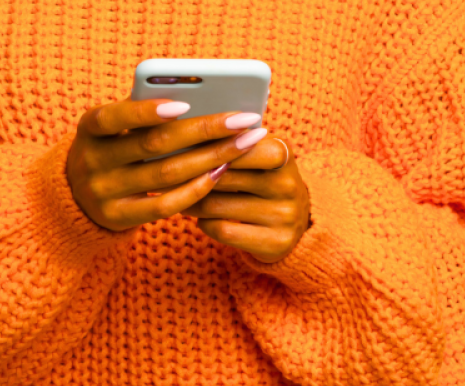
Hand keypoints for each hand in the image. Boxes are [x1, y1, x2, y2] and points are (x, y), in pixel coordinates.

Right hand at [66, 97, 267, 231]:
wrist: (74, 195)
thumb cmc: (110, 147)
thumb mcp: (113, 127)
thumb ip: (143, 111)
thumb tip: (201, 94)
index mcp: (90, 128)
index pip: (114, 117)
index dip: (147, 111)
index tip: (185, 104)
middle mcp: (92, 160)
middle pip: (154, 145)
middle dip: (204, 130)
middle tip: (244, 119)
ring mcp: (104, 192)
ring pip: (166, 174)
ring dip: (211, 157)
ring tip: (244, 143)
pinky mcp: (119, 217)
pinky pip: (164, 205)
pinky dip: (195, 189)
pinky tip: (222, 172)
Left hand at [182, 135, 310, 262]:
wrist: (296, 224)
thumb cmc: (263, 180)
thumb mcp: (259, 156)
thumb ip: (230, 143)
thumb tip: (184, 134)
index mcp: (283, 153)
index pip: (239, 145)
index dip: (207, 149)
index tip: (182, 150)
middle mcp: (288, 184)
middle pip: (222, 176)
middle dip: (191, 176)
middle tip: (167, 174)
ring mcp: (284, 215)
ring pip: (216, 205)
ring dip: (191, 202)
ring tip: (179, 197)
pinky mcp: (275, 243)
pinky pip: (222, 230)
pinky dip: (204, 223)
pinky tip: (201, 218)